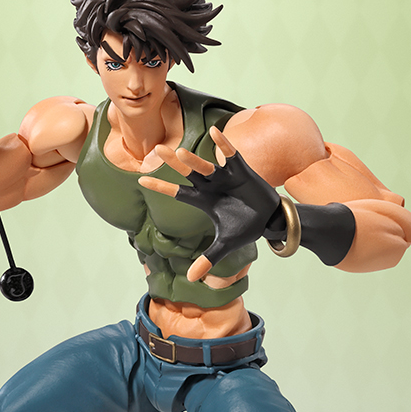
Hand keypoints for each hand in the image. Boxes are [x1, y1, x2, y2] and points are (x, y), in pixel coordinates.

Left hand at [141, 127, 280, 282]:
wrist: (270, 219)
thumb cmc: (246, 228)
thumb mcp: (225, 245)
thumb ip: (208, 259)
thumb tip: (192, 279)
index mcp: (203, 200)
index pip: (177, 192)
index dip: (160, 186)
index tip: (140, 180)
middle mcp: (211, 186)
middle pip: (188, 172)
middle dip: (174, 163)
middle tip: (157, 150)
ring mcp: (225, 177)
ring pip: (206, 166)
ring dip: (194, 161)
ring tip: (180, 153)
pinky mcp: (241, 170)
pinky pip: (231, 155)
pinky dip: (224, 145)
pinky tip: (215, 132)